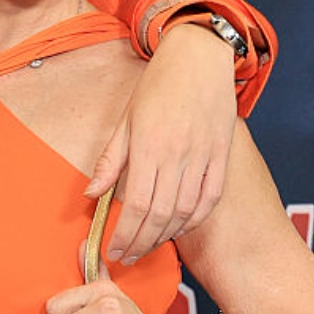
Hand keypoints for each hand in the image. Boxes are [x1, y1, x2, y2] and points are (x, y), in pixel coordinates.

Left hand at [86, 23, 235, 262]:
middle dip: (142, 242)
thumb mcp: (125, 118)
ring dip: (166, 236)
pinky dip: (194, 219)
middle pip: (161, 214)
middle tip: (128, 257)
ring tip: (148, 247)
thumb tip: (91, 194)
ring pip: (187, 211)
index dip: (125, 233)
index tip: (113, 249)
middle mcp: (179, 153)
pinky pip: (210, 198)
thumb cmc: (158, 84)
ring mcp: (205, 155)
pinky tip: (178, 228)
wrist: (200, 56)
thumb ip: (110, 160)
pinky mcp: (222, 155)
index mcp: (150, 144)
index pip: (137, 204)